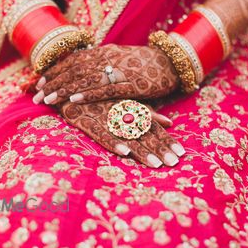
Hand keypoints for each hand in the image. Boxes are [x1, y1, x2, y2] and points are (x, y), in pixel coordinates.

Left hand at [33, 44, 179, 104]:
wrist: (170, 63)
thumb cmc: (143, 64)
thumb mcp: (118, 60)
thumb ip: (100, 66)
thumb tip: (81, 73)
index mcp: (103, 52)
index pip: (72, 60)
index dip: (55, 71)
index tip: (40, 81)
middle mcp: (107, 58)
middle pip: (74, 69)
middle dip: (53, 82)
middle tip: (37, 95)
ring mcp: (118, 70)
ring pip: (85, 79)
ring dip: (64, 89)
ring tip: (48, 99)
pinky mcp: (130, 84)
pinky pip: (105, 88)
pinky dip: (88, 93)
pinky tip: (74, 99)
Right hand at [59, 100, 184, 167]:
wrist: (66, 82)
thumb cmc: (99, 95)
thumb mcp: (124, 102)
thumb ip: (146, 113)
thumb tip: (170, 122)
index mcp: (130, 109)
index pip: (153, 127)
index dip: (166, 140)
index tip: (181, 153)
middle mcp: (120, 112)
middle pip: (144, 133)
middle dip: (160, 149)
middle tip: (174, 163)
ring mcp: (103, 116)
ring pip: (126, 135)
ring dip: (142, 151)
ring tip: (156, 165)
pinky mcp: (85, 119)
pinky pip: (101, 133)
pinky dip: (113, 142)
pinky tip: (125, 152)